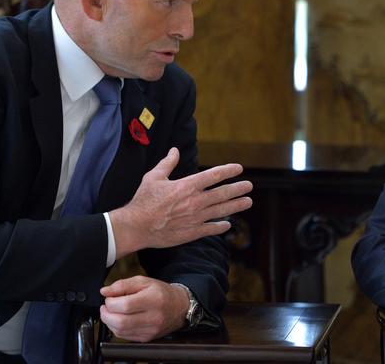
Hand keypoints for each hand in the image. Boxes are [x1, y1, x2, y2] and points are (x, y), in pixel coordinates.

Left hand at [100, 275, 188, 341]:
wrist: (178, 307)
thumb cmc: (161, 293)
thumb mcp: (144, 281)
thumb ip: (123, 285)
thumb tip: (105, 291)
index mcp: (154, 299)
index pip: (125, 305)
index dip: (111, 302)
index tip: (109, 297)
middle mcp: (153, 317)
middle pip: (121, 321)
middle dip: (106, 314)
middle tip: (106, 307)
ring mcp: (150, 330)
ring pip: (120, 331)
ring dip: (110, 322)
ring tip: (112, 312)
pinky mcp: (147, 338)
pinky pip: (124, 336)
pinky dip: (117, 328)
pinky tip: (119, 320)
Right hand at [110, 147, 252, 257]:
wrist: (136, 227)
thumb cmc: (143, 201)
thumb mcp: (154, 177)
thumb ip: (167, 163)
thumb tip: (174, 150)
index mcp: (187, 185)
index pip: (214, 175)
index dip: (228, 171)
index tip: (239, 168)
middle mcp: (195, 201)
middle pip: (222, 193)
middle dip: (238, 189)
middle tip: (249, 186)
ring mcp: (195, 218)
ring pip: (221, 211)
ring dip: (236, 206)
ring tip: (247, 202)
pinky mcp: (191, 232)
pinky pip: (210, 229)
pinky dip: (220, 226)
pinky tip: (227, 224)